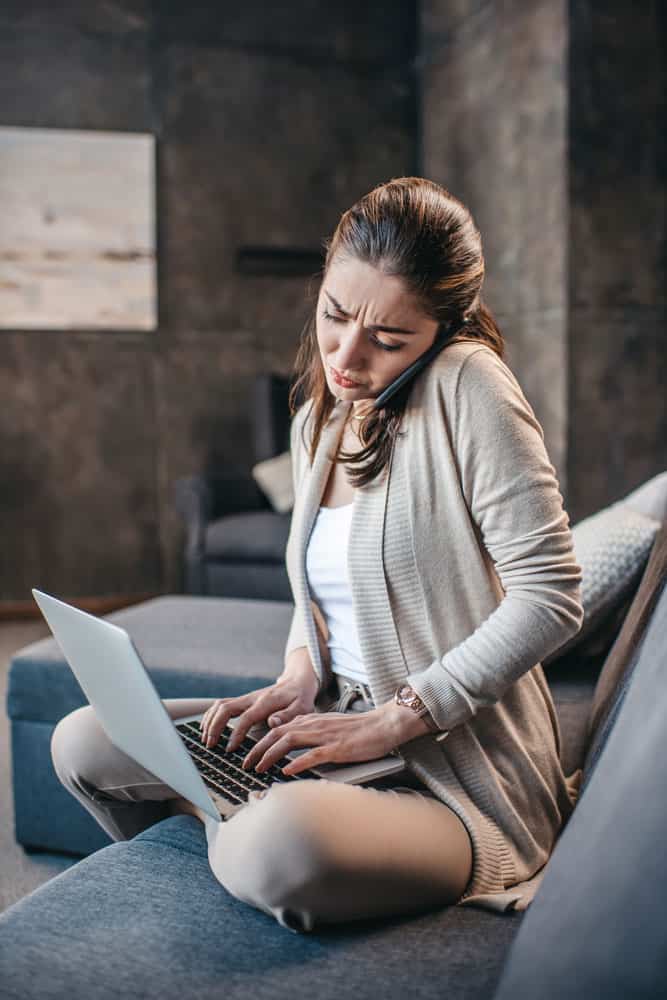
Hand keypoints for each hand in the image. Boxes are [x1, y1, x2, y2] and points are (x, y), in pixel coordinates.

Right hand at [199, 661, 319, 751]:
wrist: (297, 682)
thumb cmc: (300, 698)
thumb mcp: (302, 708)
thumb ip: (288, 715)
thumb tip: (272, 722)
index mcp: (266, 702)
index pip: (245, 718)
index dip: (236, 733)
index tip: (229, 749)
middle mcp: (252, 698)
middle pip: (225, 708)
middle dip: (214, 727)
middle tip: (210, 745)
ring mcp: (246, 698)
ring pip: (220, 705)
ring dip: (210, 721)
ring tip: (205, 739)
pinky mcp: (243, 700)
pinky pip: (222, 705)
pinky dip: (211, 716)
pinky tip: (207, 728)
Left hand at [240, 704, 403, 777]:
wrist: (384, 724)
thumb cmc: (359, 729)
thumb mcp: (329, 726)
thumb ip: (310, 732)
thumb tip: (291, 744)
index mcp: (311, 720)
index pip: (278, 728)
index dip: (260, 741)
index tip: (248, 755)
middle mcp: (314, 725)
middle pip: (277, 733)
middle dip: (257, 749)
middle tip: (245, 764)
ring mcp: (325, 736)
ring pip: (289, 741)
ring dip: (270, 755)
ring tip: (258, 768)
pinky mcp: (337, 747)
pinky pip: (313, 754)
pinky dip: (297, 762)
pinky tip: (287, 771)